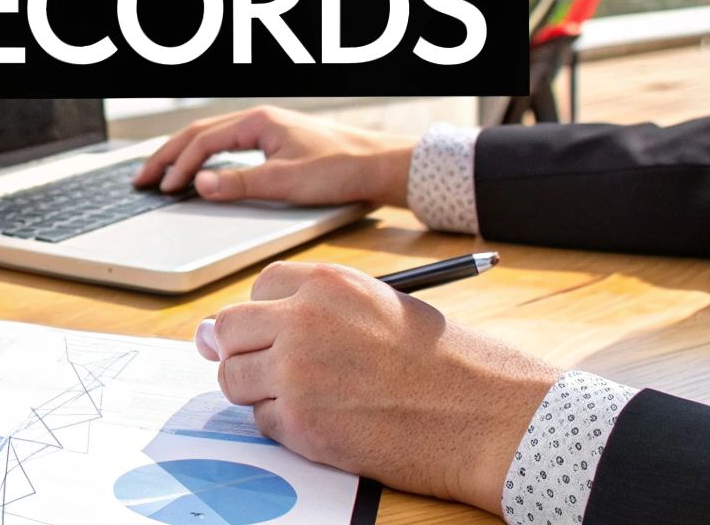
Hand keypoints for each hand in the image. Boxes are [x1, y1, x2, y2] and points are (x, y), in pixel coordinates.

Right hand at [132, 105, 415, 207]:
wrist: (380, 164)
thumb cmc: (341, 168)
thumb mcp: (286, 182)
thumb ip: (239, 184)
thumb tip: (199, 184)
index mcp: (258, 121)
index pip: (203, 141)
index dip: (178, 165)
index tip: (161, 188)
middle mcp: (259, 120)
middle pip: (199, 134)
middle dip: (167, 156)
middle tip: (141, 179)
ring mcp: (267, 129)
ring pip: (212, 138)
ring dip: (183, 156)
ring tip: (160, 175)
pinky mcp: (276, 142)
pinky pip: (228, 145)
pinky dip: (205, 158)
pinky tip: (200, 172)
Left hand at [203, 261, 557, 513]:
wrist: (482, 414)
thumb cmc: (441, 362)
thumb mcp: (378, 308)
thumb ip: (314, 310)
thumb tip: (229, 328)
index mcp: (326, 283)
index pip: (258, 289)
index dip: (263, 314)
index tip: (275, 332)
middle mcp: (301, 320)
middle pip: (226, 329)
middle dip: (239, 350)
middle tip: (266, 370)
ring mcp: (296, 372)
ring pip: (234, 378)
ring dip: (259, 391)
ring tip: (308, 398)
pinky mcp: (299, 423)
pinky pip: (261, 421)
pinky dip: (283, 426)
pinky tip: (327, 423)